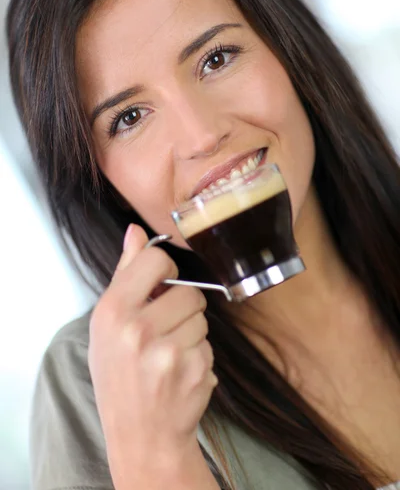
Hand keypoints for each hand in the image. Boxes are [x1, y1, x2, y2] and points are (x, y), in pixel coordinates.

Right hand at [88, 224, 217, 487]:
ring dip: (191, 332)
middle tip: (162, 331)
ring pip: (202, 317)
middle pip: (188, 291)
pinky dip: (199, 355)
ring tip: (168, 354)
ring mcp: (167, 351)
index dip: (165, 272)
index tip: (160, 287)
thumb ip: (126, 272)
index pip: (156, 261)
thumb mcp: (108, 323)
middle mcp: (137, 329)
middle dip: (182, 308)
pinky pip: (209, 343)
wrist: (140, 434)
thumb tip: (135, 231)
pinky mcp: (194, 370)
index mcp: (112, 311)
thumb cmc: (120, 374)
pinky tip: (179, 371)